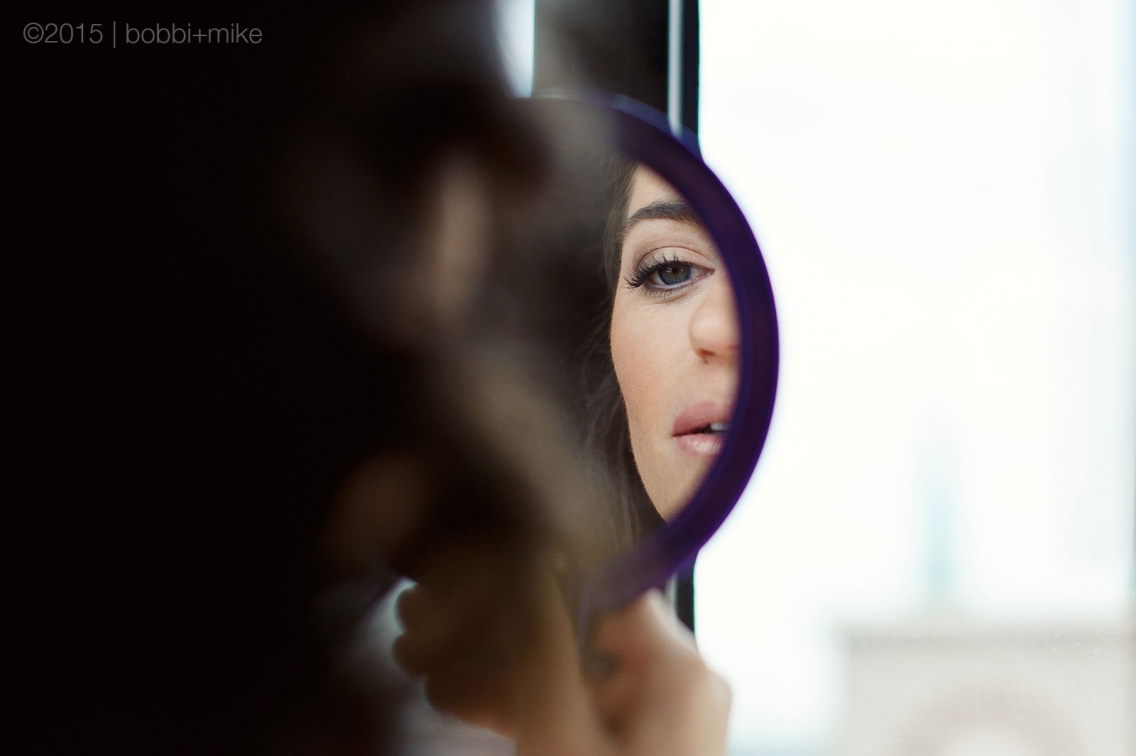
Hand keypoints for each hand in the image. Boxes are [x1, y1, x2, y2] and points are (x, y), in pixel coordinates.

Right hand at [395, 559, 730, 755]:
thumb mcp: (558, 733)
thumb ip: (543, 641)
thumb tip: (523, 563)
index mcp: (682, 673)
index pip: (611, 584)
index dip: (542, 569)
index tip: (479, 569)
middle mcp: (681, 688)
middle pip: (584, 630)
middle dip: (503, 627)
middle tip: (430, 616)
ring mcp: (661, 724)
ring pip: (573, 674)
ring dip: (501, 670)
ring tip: (426, 660)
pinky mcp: (637, 753)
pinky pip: (579, 713)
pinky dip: (526, 707)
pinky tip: (457, 699)